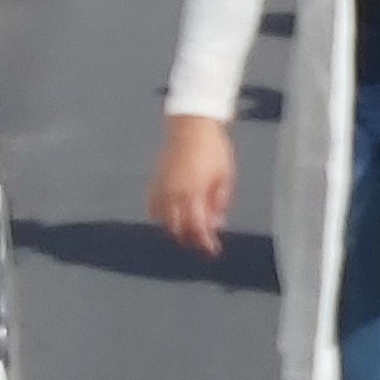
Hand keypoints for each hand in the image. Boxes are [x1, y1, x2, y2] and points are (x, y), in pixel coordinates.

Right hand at [149, 116, 235, 256]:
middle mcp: (172, 194)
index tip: (213, 250)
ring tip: (191, 231)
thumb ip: (219, 202)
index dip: (204, 242)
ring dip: (177, 229)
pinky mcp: (154, 182)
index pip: (196, 228)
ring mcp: (160, 188)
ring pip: (163, 221)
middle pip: (177, 229)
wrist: (191, 128)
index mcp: (192, 193)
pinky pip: (153, 208)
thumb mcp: (225, 177)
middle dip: (191, 239)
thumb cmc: (213, 150)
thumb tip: (217, 224)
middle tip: (204, 242)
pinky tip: (173, 217)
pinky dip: (162, 217)